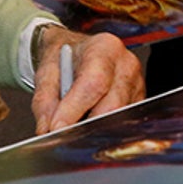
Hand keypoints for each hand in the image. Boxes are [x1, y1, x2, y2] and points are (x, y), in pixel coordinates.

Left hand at [29, 25, 143, 132]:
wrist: (78, 51)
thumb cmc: (65, 58)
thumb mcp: (47, 71)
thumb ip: (44, 99)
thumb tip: (47, 128)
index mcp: (104, 48)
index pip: (94, 82)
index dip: (75, 108)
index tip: (56, 128)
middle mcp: (126, 65)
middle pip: (112, 106)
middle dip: (85, 125)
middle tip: (61, 135)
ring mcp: (136, 85)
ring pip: (118, 119)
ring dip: (93, 129)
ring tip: (74, 125)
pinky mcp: (138, 103)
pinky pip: (122, 124)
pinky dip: (102, 130)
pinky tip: (88, 124)